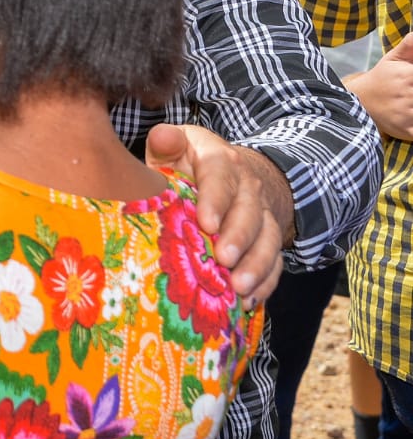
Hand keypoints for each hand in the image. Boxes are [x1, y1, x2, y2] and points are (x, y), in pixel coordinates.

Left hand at [146, 123, 294, 305]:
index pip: (220, 176)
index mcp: (219, 159)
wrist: (224, 173)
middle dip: (239, 237)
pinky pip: (275, 261)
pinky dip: (266, 282)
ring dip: (256, 265)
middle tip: (224, 260)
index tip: (206, 223)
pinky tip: (249, 302)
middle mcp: (247, 186)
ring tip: (239, 288)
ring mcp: (262, 214)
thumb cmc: (184, 163)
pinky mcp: (267, 239)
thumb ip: (166, 142)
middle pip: (249, 211)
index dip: (215, 200)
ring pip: (268, 239)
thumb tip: (163, 137)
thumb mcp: (173, 147)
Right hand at [346, 34, 412, 139]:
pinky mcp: (407, 130)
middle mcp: (408, 94)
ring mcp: (407, 113)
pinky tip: (412, 118)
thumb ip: (409, 45)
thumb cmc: (381, 80)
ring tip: (411, 101)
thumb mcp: (392, 60)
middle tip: (412, 92)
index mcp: (408, 75)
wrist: (357, 102)